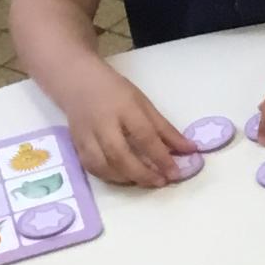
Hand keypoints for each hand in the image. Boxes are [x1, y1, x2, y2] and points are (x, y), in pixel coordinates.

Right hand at [61, 64, 195, 187]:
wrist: (77, 82)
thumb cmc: (116, 92)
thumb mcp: (145, 104)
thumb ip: (166, 129)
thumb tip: (189, 149)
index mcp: (124, 109)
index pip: (144, 136)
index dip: (161, 157)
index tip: (176, 173)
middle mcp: (102, 123)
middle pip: (119, 154)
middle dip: (142, 173)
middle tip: (160, 182)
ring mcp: (85, 134)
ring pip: (102, 164)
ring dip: (125, 178)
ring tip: (144, 182)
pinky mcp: (75, 143)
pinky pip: (90, 166)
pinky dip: (107, 176)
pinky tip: (123, 178)